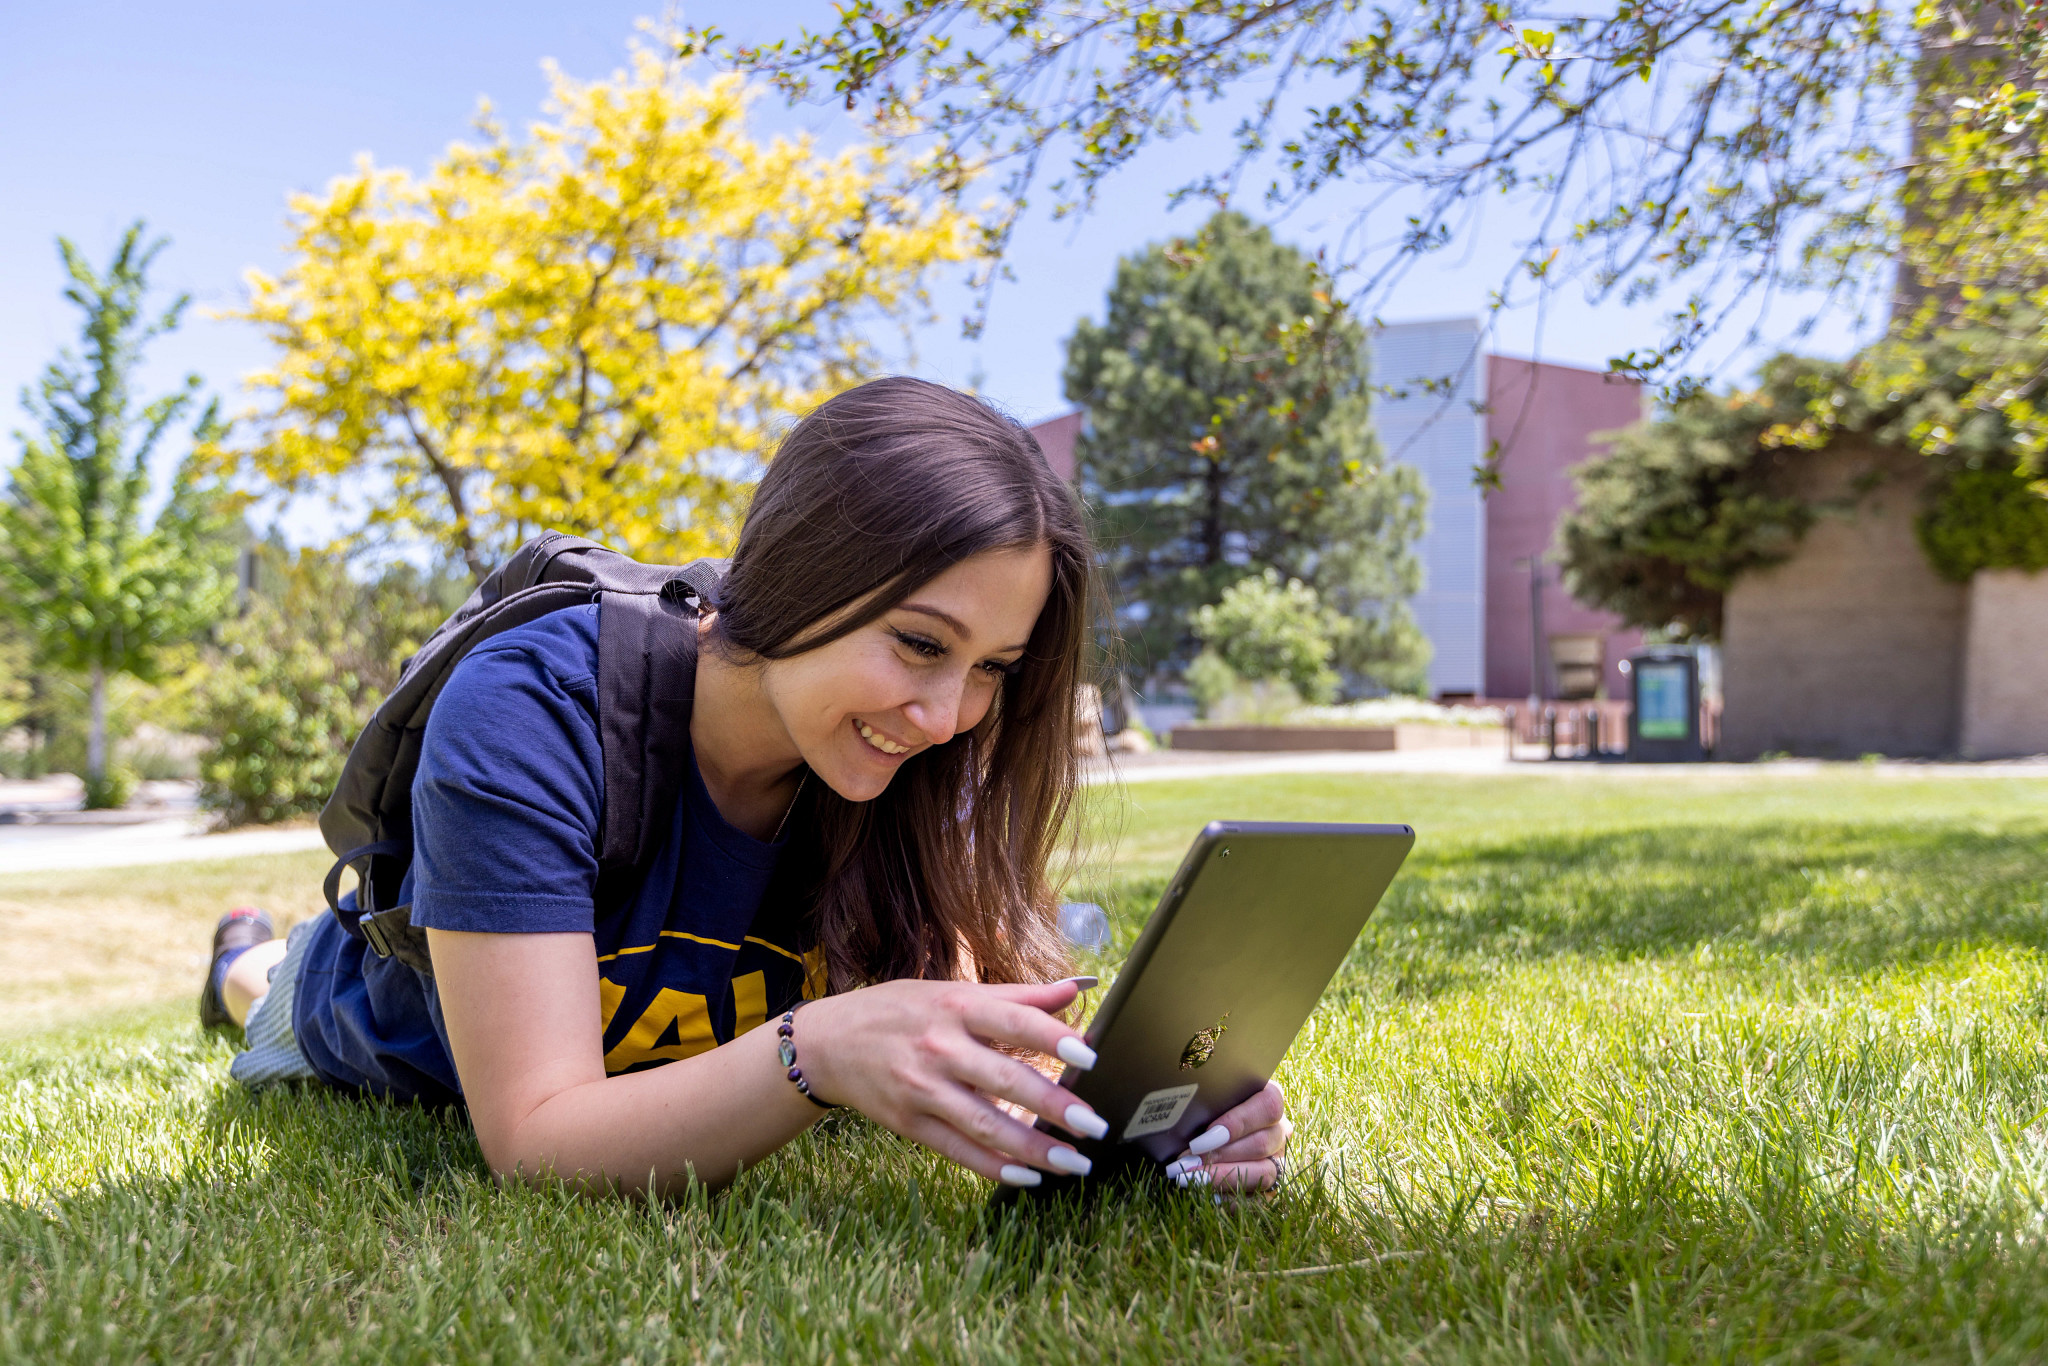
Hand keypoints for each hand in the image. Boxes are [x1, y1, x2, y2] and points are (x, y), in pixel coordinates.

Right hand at [795, 977, 1109, 1186]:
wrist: (827, 1044)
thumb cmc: (899, 1012)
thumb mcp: (952, 991)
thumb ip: (1017, 996)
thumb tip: (1076, 990)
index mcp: (956, 1006)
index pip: (1014, 1021)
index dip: (1054, 1038)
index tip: (1091, 1056)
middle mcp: (940, 1048)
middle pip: (1006, 1079)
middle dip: (1054, 1105)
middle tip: (1095, 1125)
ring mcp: (923, 1089)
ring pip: (986, 1124)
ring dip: (1034, 1148)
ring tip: (1075, 1163)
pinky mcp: (909, 1124)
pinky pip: (959, 1151)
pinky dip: (995, 1167)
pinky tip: (1029, 1177)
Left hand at [1162, 1080, 1289, 1192]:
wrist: (1203, 1131)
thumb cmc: (1202, 1109)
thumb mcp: (1206, 1099)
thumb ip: (1204, 1100)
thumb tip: (1181, 1109)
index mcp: (1269, 1100)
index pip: (1268, 1106)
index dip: (1239, 1121)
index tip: (1207, 1132)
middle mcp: (1278, 1131)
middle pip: (1262, 1143)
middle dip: (1221, 1155)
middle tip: (1188, 1160)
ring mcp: (1277, 1160)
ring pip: (1264, 1172)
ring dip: (1224, 1178)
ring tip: (1191, 1179)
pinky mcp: (1270, 1188)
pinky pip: (1258, 1199)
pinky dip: (1229, 1199)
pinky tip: (1203, 1194)